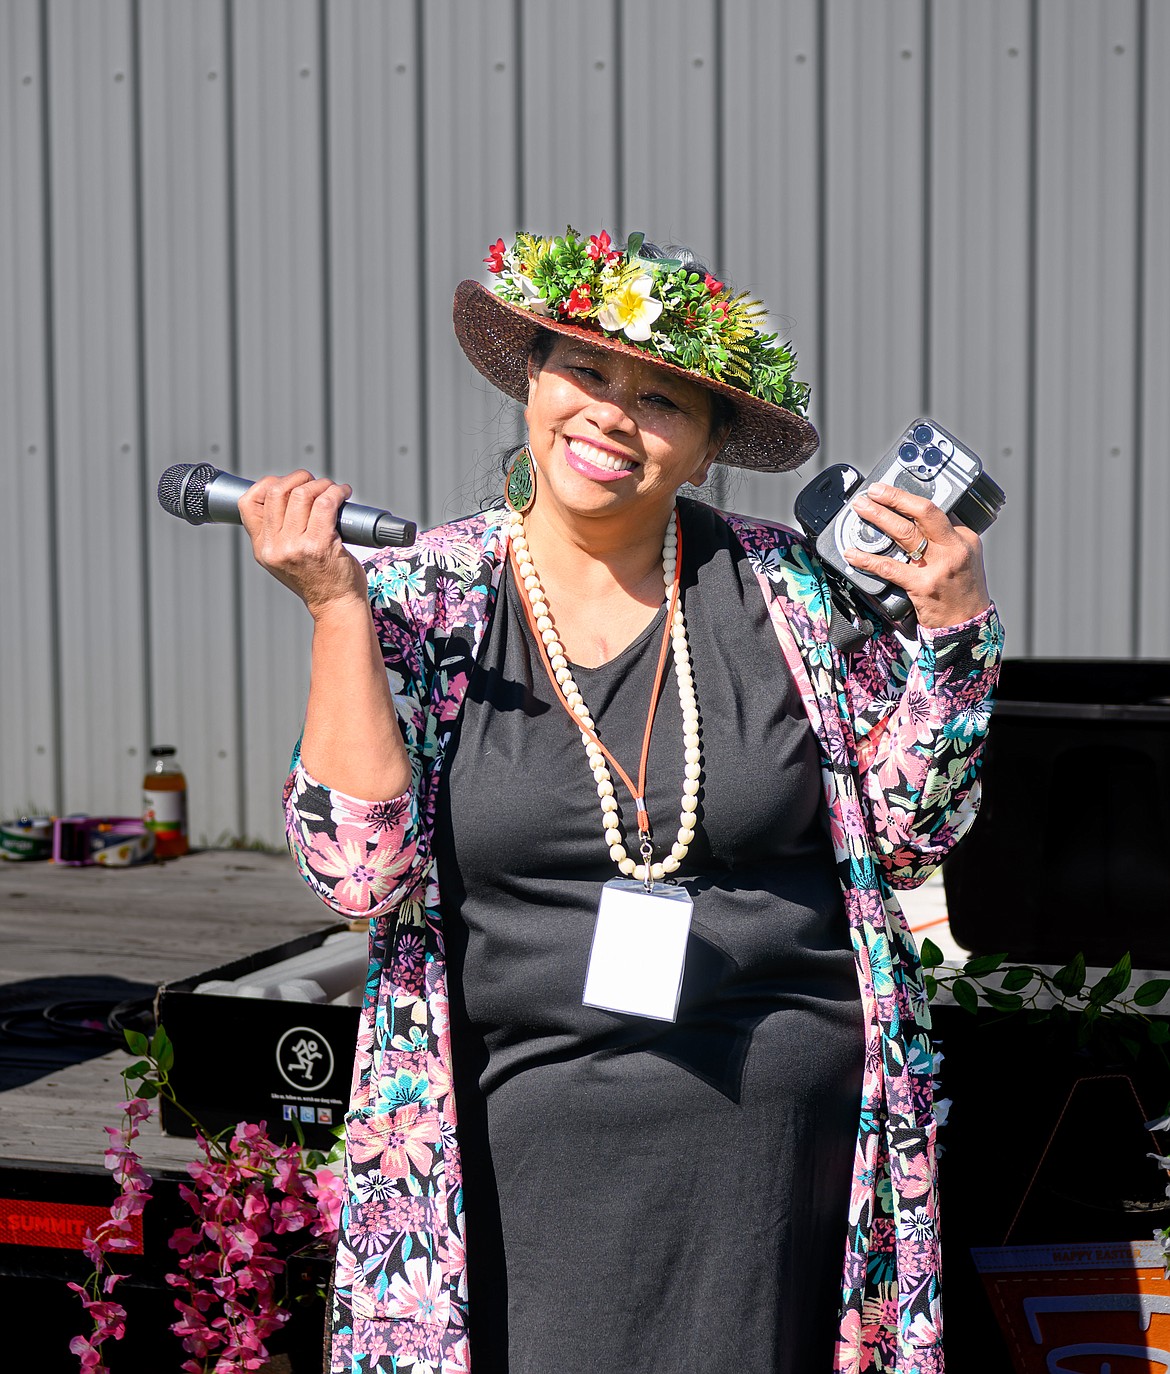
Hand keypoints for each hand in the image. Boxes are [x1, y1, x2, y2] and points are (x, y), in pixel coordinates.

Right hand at [238, 471, 367, 618]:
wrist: (336, 606)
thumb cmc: (319, 580)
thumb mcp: (284, 560)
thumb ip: (279, 533)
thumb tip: (288, 494)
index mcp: (262, 548)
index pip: (248, 503)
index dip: (268, 484)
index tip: (288, 485)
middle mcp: (274, 547)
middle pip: (278, 491)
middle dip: (300, 478)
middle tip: (316, 484)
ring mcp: (295, 546)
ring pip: (302, 494)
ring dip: (322, 484)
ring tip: (333, 490)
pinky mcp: (319, 545)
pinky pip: (325, 504)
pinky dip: (336, 493)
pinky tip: (343, 494)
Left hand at [843, 482, 990, 629]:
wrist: (968, 624)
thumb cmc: (962, 591)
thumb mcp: (965, 557)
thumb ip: (944, 538)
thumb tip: (914, 520)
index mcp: (963, 538)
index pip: (935, 509)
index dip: (908, 497)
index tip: (889, 490)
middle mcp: (953, 548)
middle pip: (922, 513)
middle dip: (894, 498)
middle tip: (874, 491)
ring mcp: (938, 567)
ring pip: (904, 534)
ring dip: (879, 518)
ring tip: (862, 509)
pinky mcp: (921, 585)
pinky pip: (889, 568)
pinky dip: (867, 559)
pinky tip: (853, 554)